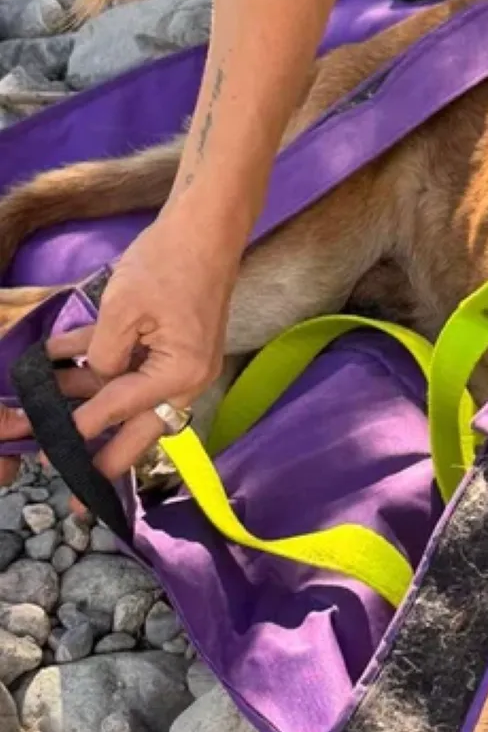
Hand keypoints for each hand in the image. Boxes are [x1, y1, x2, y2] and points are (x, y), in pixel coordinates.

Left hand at [0, 205, 242, 505]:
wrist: (207, 227)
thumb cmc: (170, 266)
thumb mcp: (124, 310)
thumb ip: (102, 354)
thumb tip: (93, 378)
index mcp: (179, 376)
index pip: (116, 410)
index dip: (73, 431)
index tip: (43, 454)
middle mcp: (185, 379)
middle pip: (136, 431)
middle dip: (101, 461)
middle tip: (76, 504)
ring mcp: (181, 363)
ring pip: (127, 397)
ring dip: (84, 402)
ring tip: (36, 419)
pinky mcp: (173, 345)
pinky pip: (131, 367)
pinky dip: (97, 367)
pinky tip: (55, 365)